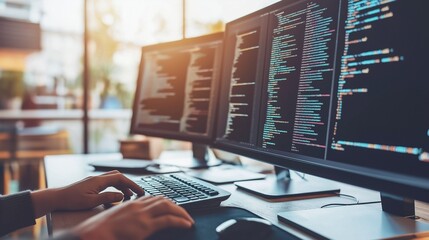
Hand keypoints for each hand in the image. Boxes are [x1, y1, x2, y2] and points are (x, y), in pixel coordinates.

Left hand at [31, 170, 144, 216]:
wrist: (57, 198)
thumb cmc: (71, 200)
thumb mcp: (91, 202)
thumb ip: (107, 197)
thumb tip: (120, 195)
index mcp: (98, 180)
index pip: (120, 178)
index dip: (131, 183)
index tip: (139, 190)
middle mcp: (97, 178)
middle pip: (118, 176)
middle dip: (129, 183)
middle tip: (136, 192)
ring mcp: (94, 180)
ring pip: (112, 179)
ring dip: (122, 186)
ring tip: (127, 195)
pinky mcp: (91, 184)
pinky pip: (107, 183)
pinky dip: (114, 187)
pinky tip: (114, 195)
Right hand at [71, 196, 194, 239]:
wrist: (92, 234)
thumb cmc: (100, 230)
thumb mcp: (116, 221)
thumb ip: (127, 219)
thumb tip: (133, 224)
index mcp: (131, 204)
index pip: (153, 198)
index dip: (166, 202)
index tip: (173, 207)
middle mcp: (138, 206)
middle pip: (163, 200)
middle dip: (177, 206)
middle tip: (184, 214)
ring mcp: (142, 215)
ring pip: (168, 207)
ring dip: (181, 212)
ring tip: (188, 219)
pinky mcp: (145, 225)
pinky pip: (168, 220)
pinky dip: (180, 220)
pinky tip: (187, 224)